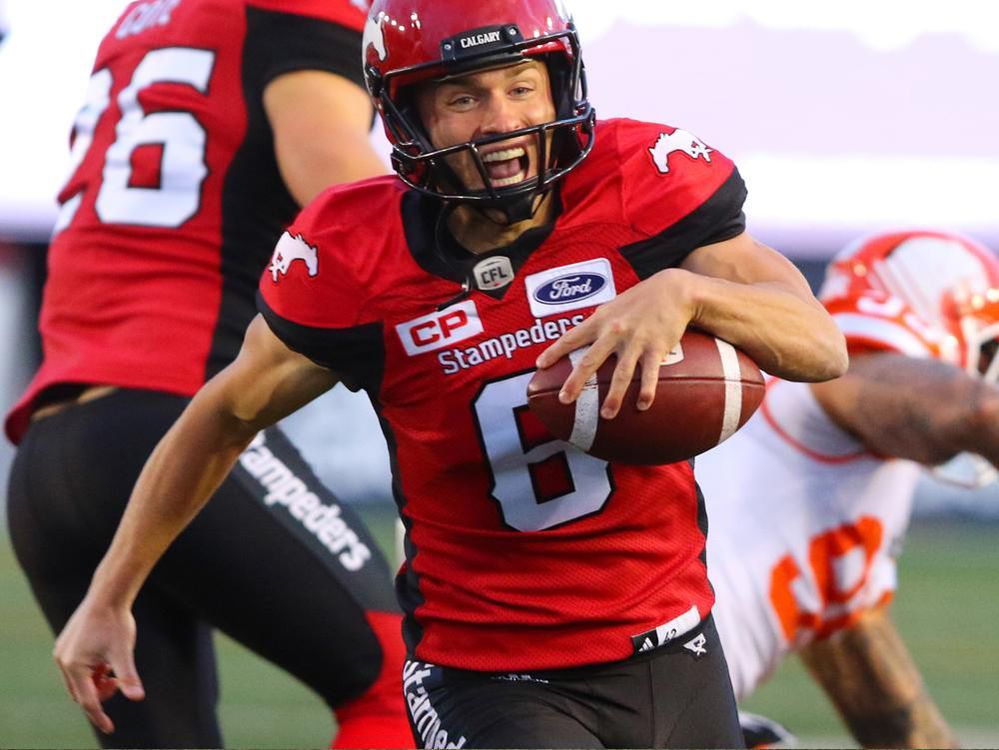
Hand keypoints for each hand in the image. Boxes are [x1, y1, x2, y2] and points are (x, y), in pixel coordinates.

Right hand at [53, 596, 144, 733]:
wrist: (108, 595)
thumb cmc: (116, 622)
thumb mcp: (124, 651)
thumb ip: (128, 676)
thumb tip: (137, 697)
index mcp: (74, 665)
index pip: (87, 701)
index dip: (99, 716)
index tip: (110, 728)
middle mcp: (62, 660)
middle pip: (80, 692)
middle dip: (99, 694)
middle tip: (117, 684)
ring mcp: (62, 652)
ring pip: (78, 680)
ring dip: (95, 682)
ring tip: (112, 671)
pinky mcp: (66, 644)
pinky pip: (76, 667)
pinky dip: (91, 671)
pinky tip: (105, 661)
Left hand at [535, 268, 694, 418]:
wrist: (673, 290)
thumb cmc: (640, 300)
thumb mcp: (613, 307)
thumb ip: (597, 324)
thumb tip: (579, 340)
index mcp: (600, 321)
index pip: (571, 337)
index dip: (554, 351)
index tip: (540, 366)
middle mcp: (614, 331)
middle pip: (591, 360)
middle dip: (576, 381)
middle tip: (564, 400)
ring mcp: (635, 340)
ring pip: (621, 373)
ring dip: (613, 396)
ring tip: (606, 415)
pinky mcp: (656, 347)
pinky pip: (650, 373)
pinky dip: (646, 391)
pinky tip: (642, 405)